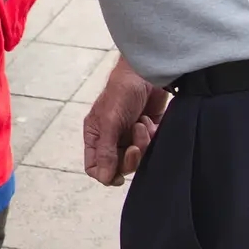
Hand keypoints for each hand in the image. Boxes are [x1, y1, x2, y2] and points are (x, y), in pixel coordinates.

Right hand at [83, 58, 167, 185]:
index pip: (95, 167)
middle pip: (119, 165)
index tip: (119, 175)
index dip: (106, 174)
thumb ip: (106, 150)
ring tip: (142, 123)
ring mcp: (131, 135)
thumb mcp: (110, 121)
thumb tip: (104, 177)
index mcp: (96, 136)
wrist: (148, 71)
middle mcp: (112, 138)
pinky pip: (152, 147)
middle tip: (135, 144)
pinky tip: (150, 121)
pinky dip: (153, 136)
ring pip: (138, 157)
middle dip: (130, 157)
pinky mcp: (149, 131)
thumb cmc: (122, 90)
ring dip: (142, 143)